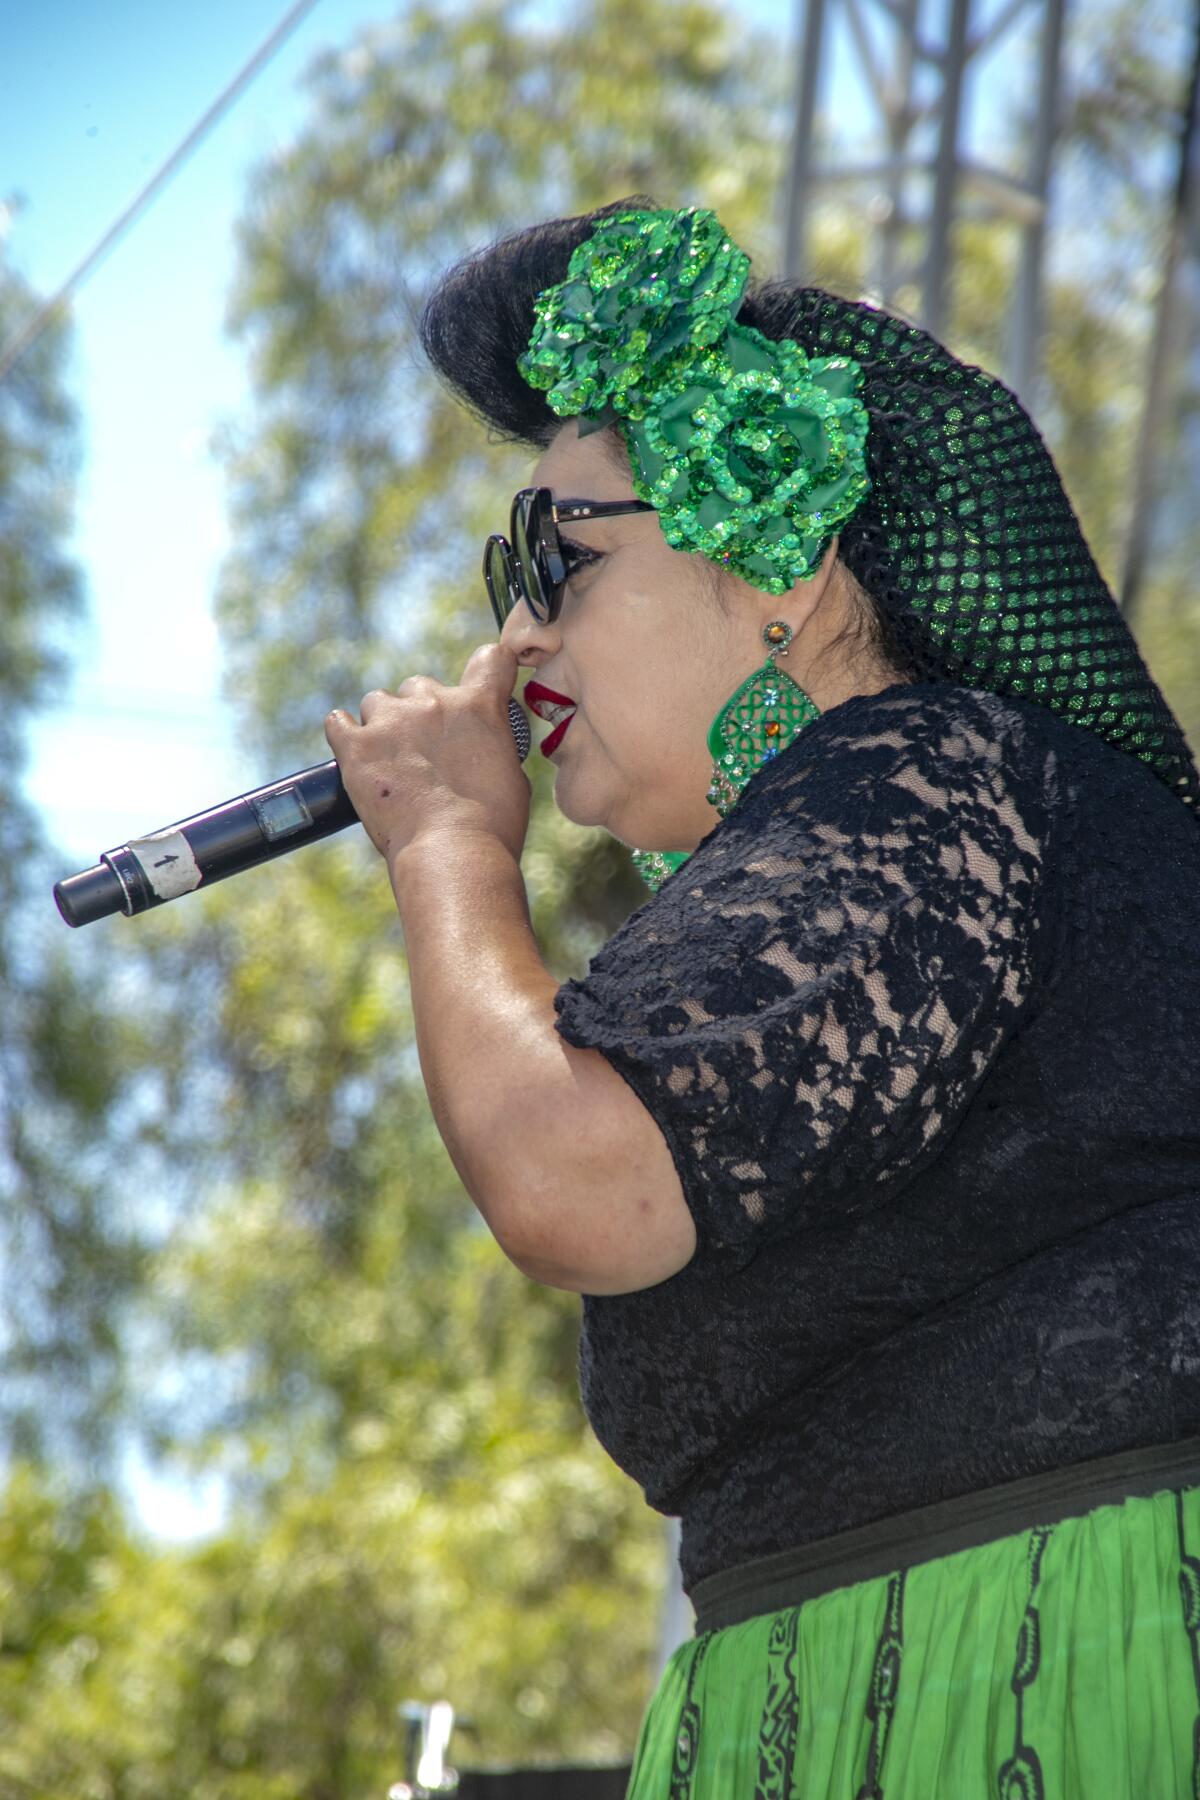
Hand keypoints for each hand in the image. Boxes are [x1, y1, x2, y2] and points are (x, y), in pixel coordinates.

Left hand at [324, 642, 530, 864]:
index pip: (491, 659)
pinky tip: (354, 754)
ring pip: (378, 701)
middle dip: (422, 712)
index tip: (484, 684)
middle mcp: (433, 702)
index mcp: (479, 707)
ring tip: (390, 762)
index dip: (489, 670)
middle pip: (420, 685)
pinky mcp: (356, 747)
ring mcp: (391, 722)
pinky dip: (344, 735)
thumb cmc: (492, 826)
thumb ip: (495, 746)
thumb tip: (483, 749)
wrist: (451, 855)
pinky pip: (337, 722)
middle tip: (426, 752)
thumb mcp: (513, 777)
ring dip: (384, 724)